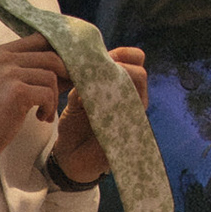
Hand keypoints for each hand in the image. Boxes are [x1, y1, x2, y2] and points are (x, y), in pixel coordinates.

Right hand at [0, 34, 68, 172]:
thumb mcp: (6, 84)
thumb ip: (30, 70)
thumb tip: (69, 66)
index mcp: (1, 53)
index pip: (41, 38)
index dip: (59, 53)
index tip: (63, 72)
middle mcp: (4, 59)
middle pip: (51, 57)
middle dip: (63, 77)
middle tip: (58, 95)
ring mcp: (9, 74)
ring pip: (52, 77)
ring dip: (53, 98)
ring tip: (43, 112)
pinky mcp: (16, 92)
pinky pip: (48, 94)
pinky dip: (49, 109)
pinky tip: (39, 118)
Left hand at [50, 45, 148, 183]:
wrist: (70, 158)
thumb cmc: (75, 125)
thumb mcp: (76, 97)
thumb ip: (83, 81)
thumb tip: (86, 69)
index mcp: (123, 85)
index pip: (135, 59)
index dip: (121, 53)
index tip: (100, 56)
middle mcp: (133, 99)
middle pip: (140, 73)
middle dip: (118, 68)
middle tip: (94, 73)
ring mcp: (132, 116)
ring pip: (137, 92)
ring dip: (113, 87)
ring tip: (89, 89)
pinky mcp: (126, 133)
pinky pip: (126, 115)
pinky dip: (108, 107)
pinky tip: (88, 105)